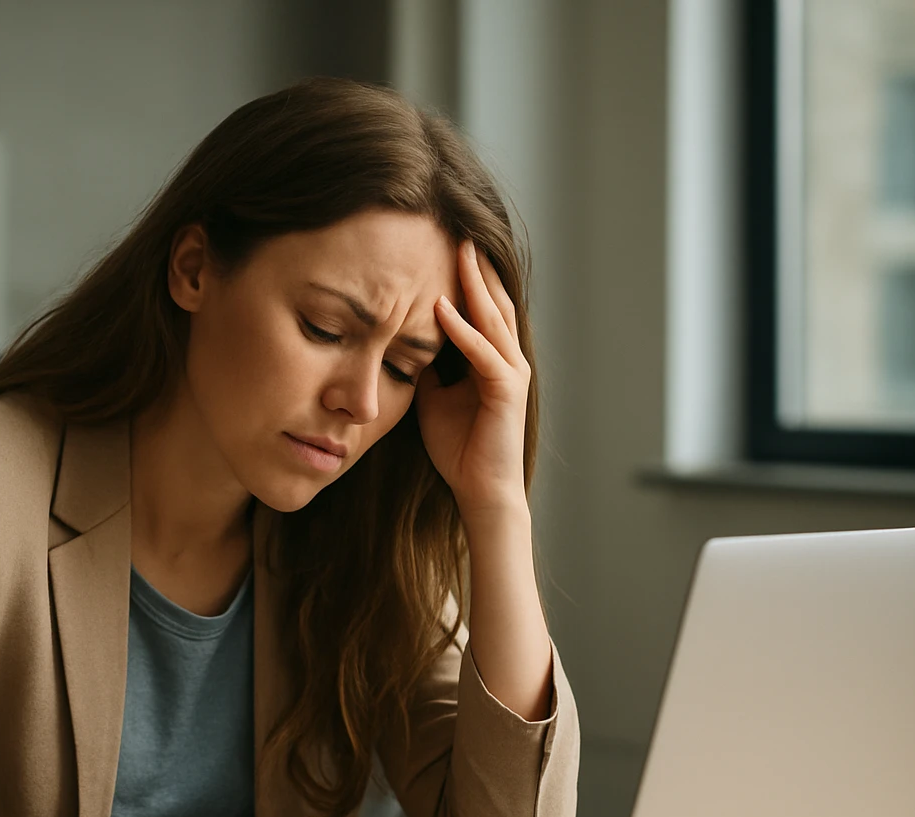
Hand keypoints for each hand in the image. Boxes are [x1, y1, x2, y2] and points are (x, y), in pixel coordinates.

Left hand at [416, 239, 530, 518]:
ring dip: (473, 284)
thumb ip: (426, 366)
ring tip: (457, 251)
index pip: (481, 305)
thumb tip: (403, 340)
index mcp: (491, 357)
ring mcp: (511, 373)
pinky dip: (463, 330)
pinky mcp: (508, 391)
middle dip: (475, 265)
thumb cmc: (459, 447)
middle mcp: (507, 359)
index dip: (465, 275)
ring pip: (493, 318)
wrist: (479, 490)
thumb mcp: (432, 396)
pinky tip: (443, 307)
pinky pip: (483, 353)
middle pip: (493, 301)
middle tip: (456, 228)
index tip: (443, 243)